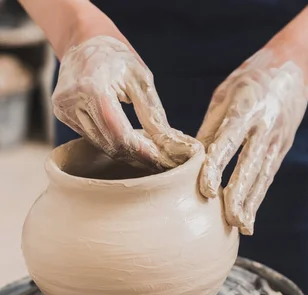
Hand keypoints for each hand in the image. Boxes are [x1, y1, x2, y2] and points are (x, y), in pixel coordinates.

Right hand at [53, 36, 200, 169]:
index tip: (159, 159)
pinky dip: (111, 141)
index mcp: (92, 87)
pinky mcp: (61, 113)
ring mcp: (63, 108)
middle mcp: (72, 99)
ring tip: (146, 151)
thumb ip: (152, 112)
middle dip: (134, 154)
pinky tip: (128, 141)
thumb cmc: (118, 59)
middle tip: (157, 160)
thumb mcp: (141, 79)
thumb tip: (167, 142)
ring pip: (99, 143)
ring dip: (124, 151)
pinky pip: (91, 136)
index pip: (118, 131)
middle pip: (108, 142)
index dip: (139, 149)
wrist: (85, 42)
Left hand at [197, 49, 307, 234]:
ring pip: (262, 176)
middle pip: (250, 166)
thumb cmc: (249, 79)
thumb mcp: (225, 94)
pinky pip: (268, 176)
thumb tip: (189, 159)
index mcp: (246, 108)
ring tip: (241, 227)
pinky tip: (250, 216)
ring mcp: (277, 140)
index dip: (217, 167)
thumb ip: (210, 127)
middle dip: (239, 194)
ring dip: (252, 203)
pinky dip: (258, 197)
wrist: (294, 68)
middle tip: (228, 220)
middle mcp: (265, 127)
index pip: (229, 142)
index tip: (206, 190)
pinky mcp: (282, 148)